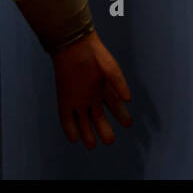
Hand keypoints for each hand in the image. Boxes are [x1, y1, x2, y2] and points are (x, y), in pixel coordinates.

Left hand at [52, 30, 131, 148]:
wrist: (74, 46)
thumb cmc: (94, 55)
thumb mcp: (110, 69)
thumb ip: (119, 84)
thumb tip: (128, 99)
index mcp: (104, 87)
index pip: (115, 105)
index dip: (121, 115)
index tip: (128, 123)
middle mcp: (92, 96)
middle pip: (99, 117)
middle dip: (104, 129)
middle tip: (110, 141)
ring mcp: (78, 99)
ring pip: (83, 120)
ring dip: (88, 133)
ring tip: (92, 146)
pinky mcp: (64, 100)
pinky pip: (66, 118)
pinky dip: (70, 128)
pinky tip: (74, 138)